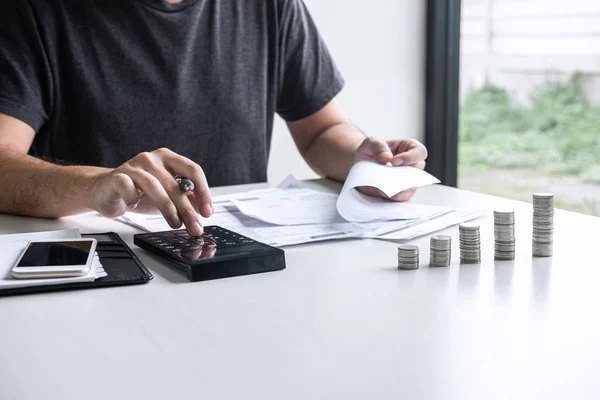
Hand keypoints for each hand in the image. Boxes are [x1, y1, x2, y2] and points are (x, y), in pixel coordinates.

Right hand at [91, 148, 211, 235]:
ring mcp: (134, 166)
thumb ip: (185, 199)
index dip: (203, 192)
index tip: (207, 212)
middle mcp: (152, 159)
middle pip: (176, 183)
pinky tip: (136, 206)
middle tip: (195, 226)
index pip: (193, 170)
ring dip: (168, 208)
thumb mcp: (167, 196)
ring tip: (175, 223)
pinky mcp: (116, 176)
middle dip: (188, 209)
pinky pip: (128, 187)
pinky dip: (134, 199)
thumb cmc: (138, 192)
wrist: (105, 191)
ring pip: (155, 186)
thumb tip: (202, 210)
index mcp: (168, 159)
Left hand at [354, 137, 427, 200]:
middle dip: (405, 175)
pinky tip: (385, 193)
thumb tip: (386, 158)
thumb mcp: (370, 143)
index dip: (410, 157)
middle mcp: (412, 164)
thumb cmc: (369, 151)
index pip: (420, 152)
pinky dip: (395, 196)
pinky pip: (403, 196)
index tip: (393, 162)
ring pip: (413, 187)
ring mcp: (408, 179)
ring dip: (401, 189)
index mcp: (409, 148)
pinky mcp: (401, 191)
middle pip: (418, 171)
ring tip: (386, 188)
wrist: (360, 165)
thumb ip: (378, 147)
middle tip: (389, 177)